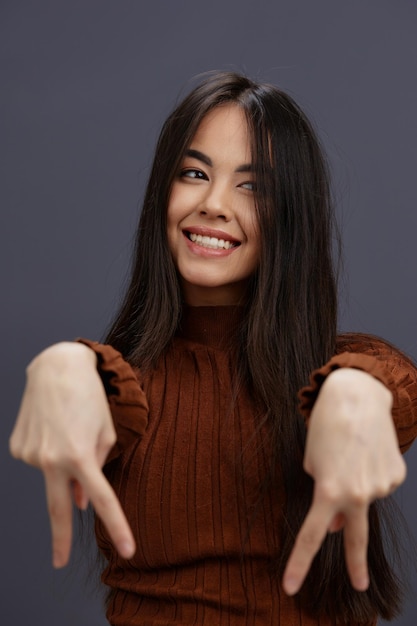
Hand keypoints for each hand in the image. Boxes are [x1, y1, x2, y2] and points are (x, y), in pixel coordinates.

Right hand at [9, 342, 135, 566]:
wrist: (56, 367)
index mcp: (81, 455)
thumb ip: (97, 468)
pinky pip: (38, 459)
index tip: (128, 550)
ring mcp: (30, 455)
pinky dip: (47, 451)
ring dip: (62, 463)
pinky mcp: (17, 448)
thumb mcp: (106, 430)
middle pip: (58, 509)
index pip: (103, 500)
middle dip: (60, 538)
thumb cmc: (90, 396)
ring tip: (67, 428)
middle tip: (60, 562)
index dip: (117, 526)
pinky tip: (51, 428)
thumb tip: (81, 501)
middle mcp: (51, 459)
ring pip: (51, 474)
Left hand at [283, 368, 405, 594]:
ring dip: (357, 483)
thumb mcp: (312, 460)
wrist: (357, 396)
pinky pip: (380, 482)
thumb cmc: (326, 426)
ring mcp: (381, 486)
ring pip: (365, 496)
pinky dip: (372, 473)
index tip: (290, 588)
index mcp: (328, 491)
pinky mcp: (396, 475)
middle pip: (355, 538)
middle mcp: (358, 494)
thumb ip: (322, 495)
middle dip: (355, 565)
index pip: (311, 536)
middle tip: (359, 585)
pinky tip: (367, 451)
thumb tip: (336, 524)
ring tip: (351, 452)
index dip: (299, 563)